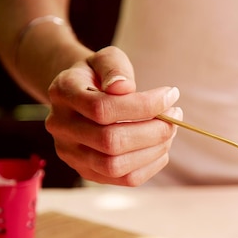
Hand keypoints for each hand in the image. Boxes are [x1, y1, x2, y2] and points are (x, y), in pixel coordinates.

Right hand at [45, 46, 180, 185]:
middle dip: (153, 131)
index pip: (102, 108)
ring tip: (171, 130)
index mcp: (63, 94)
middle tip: (176, 115)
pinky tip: (162, 147)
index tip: (171, 95)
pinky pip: (125, 179)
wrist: (81, 94)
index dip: (144, 105)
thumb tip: (124, 87)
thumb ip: (114, 68)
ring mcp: (72, 154)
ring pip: (116, 165)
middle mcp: (61, 127)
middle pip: (110, 142)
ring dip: (154, 150)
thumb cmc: (99, 75)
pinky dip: (151, 165)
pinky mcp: (88, 172)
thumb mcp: (105, 59)